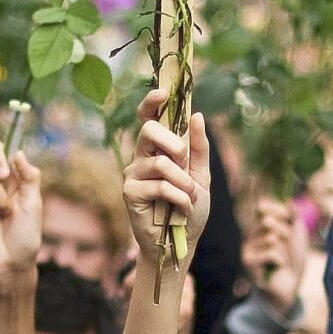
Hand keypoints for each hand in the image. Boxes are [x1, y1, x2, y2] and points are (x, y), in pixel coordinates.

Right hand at [122, 91, 210, 268]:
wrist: (181, 241)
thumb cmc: (190, 206)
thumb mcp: (201, 175)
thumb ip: (198, 147)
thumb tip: (197, 114)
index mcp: (158, 148)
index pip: (149, 118)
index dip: (152, 102)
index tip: (164, 91)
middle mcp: (141, 157)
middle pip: (148, 131)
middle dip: (173, 143)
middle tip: (184, 160)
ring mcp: (133, 174)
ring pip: (160, 162)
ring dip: (184, 182)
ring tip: (190, 197)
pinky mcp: (130, 193)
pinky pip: (160, 185)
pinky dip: (179, 198)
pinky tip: (182, 209)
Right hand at [241, 196, 305, 315]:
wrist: (289, 286)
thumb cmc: (294, 260)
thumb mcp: (297, 234)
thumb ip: (292, 216)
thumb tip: (288, 199)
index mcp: (260, 226)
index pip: (264, 208)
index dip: (280, 212)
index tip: (291, 218)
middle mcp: (250, 235)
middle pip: (269, 221)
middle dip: (285, 234)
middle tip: (288, 249)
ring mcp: (247, 248)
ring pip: (271, 238)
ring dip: (284, 250)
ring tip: (282, 260)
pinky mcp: (247, 261)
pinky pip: (271, 252)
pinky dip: (280, 260)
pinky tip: (277, 268)